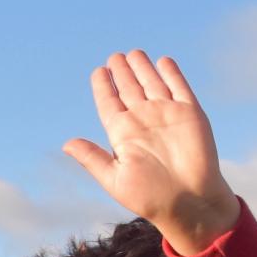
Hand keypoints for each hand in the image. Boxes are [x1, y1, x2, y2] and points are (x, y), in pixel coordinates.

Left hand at [62, 50, 237, 254]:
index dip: (103, 86)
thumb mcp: (114, 179)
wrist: (189, 202)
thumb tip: (66, 143)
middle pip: (128, 88)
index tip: (98, 72)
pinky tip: (163, 61)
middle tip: (114, 57)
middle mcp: (143, 121)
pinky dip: (171, 73)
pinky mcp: (190, 113)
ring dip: (142, 68)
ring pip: (151, 83)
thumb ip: (92, 158)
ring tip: (132, 54)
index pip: (109, 103)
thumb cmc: (150, 197)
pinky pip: (179, 88)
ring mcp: (166, 114)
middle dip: (121, 72)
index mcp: (122, 134)